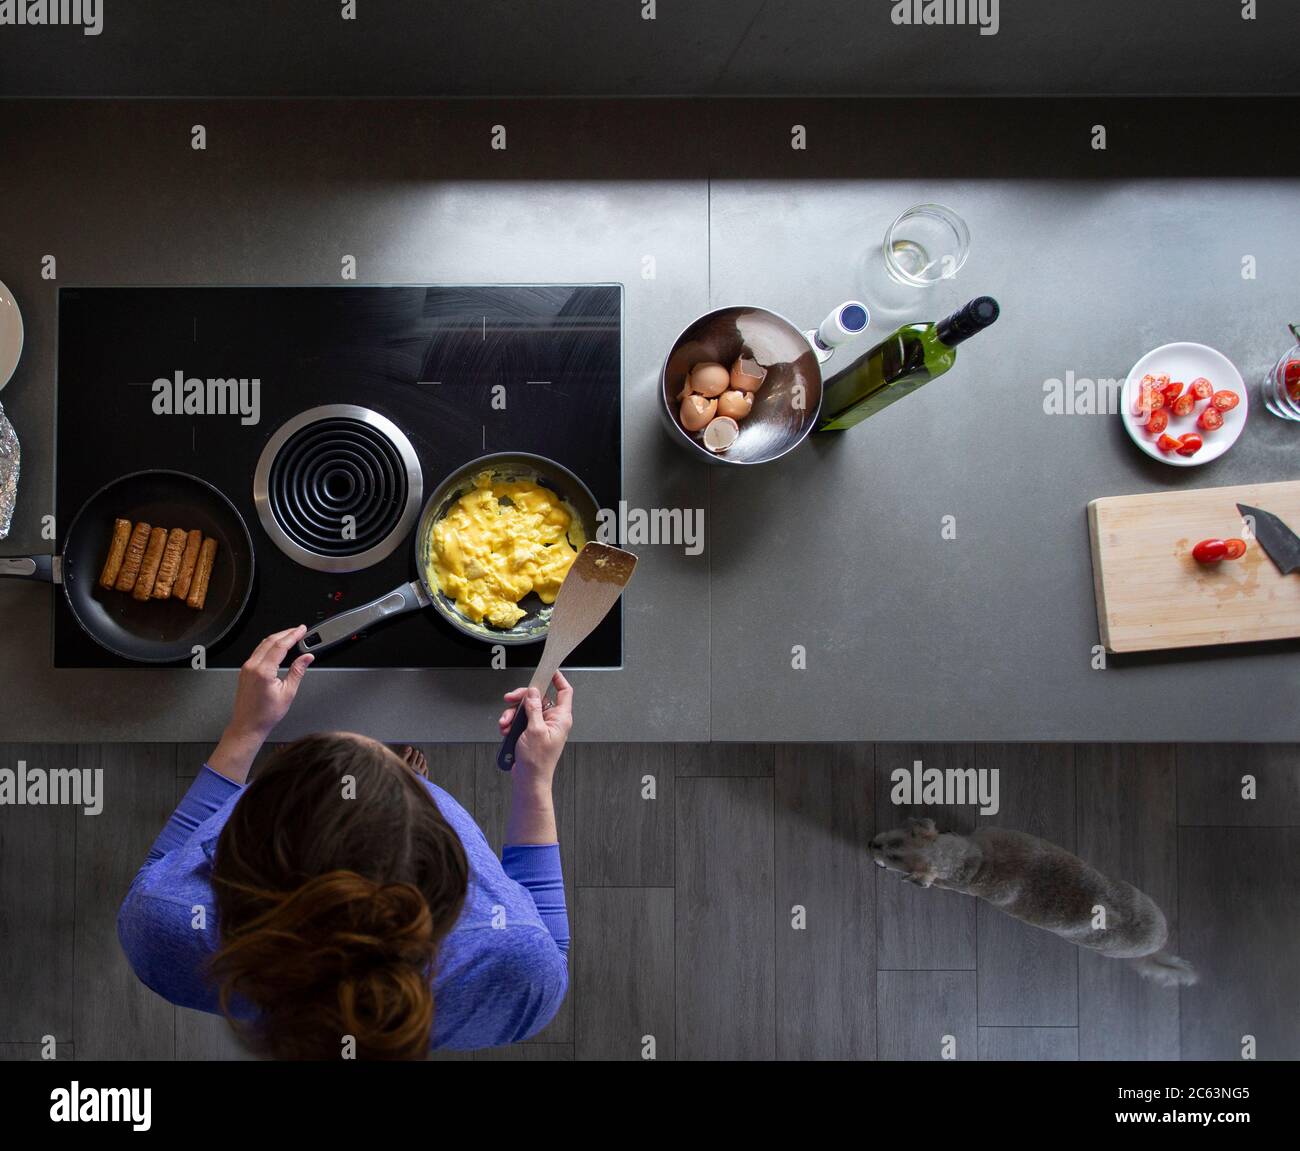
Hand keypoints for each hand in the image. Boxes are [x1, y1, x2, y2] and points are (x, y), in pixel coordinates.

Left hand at [230, 625, 313, 739]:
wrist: (248, 725)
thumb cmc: (265, 714)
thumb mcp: (288, 693)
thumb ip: (297, 671)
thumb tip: (306, 658)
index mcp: (263, 671)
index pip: (280, 645)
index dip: (293, 635)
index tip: (302, 630)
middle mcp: (252, 667)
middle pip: (270, 641)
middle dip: (286, 633)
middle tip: (299, 630)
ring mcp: (246, 668)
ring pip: (262, 645)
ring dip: (277, 638)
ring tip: (290, 637)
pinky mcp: (245, 671)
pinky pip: (257, 652)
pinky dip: (269, 646)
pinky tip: (277, 648)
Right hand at [497, 671, 572, 790]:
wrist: (529, 780)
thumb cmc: (537, 761)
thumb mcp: (535, 730)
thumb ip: (534, 708)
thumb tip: (533, 692)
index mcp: (560, 718)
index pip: (564, 691)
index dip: (558, 678)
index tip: (549, 670)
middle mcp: (552, 720)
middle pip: (538, 698)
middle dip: (521, 699)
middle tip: (510, 698)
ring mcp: (541, 726)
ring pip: (526, 709)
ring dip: (512, 714)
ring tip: (505, 724)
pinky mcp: (531, 733)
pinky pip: (520, 720)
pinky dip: (511, 723)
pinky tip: (506, 730)